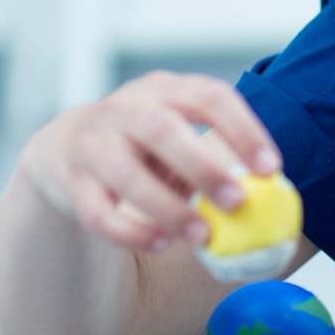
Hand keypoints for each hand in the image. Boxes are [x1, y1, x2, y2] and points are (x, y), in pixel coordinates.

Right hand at [21, 72, 280, 254]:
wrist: (63, 152)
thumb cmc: (145, 149)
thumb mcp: (177, 136)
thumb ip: (214, 157)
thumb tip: (271, 198)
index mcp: (164, 90)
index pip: (208, 96)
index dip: (242, 129)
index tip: (271, 169)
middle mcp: (125, 108)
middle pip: (161, 129)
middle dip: (203, 167)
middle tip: (237, 202)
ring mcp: (92, 142)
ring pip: (125, 172)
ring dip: (168, 208)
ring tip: (202, 237)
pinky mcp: (69, 181)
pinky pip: (98, 211)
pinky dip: (131, 232)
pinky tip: (161, 244)